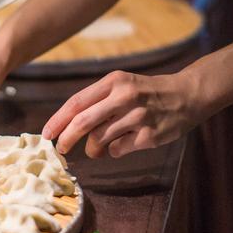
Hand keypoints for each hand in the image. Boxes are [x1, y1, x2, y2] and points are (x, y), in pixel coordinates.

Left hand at [43, 70, 206, 158]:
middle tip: (61, 149)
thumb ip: (97, 101)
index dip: (58, 120)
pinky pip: (118, 150)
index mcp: (114, 81)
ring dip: (93, 148)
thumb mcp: (122, 85)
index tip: (46, 134)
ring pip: (99, 139)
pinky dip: (113, 151)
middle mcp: (125, 96)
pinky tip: (121, 144)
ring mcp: (138, 116)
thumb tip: (67, 126)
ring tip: (97, 147)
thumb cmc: (147, 92)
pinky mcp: (150, 135)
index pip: (77, 102)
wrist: (186, 95)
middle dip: (66, 139)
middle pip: (83, 122)